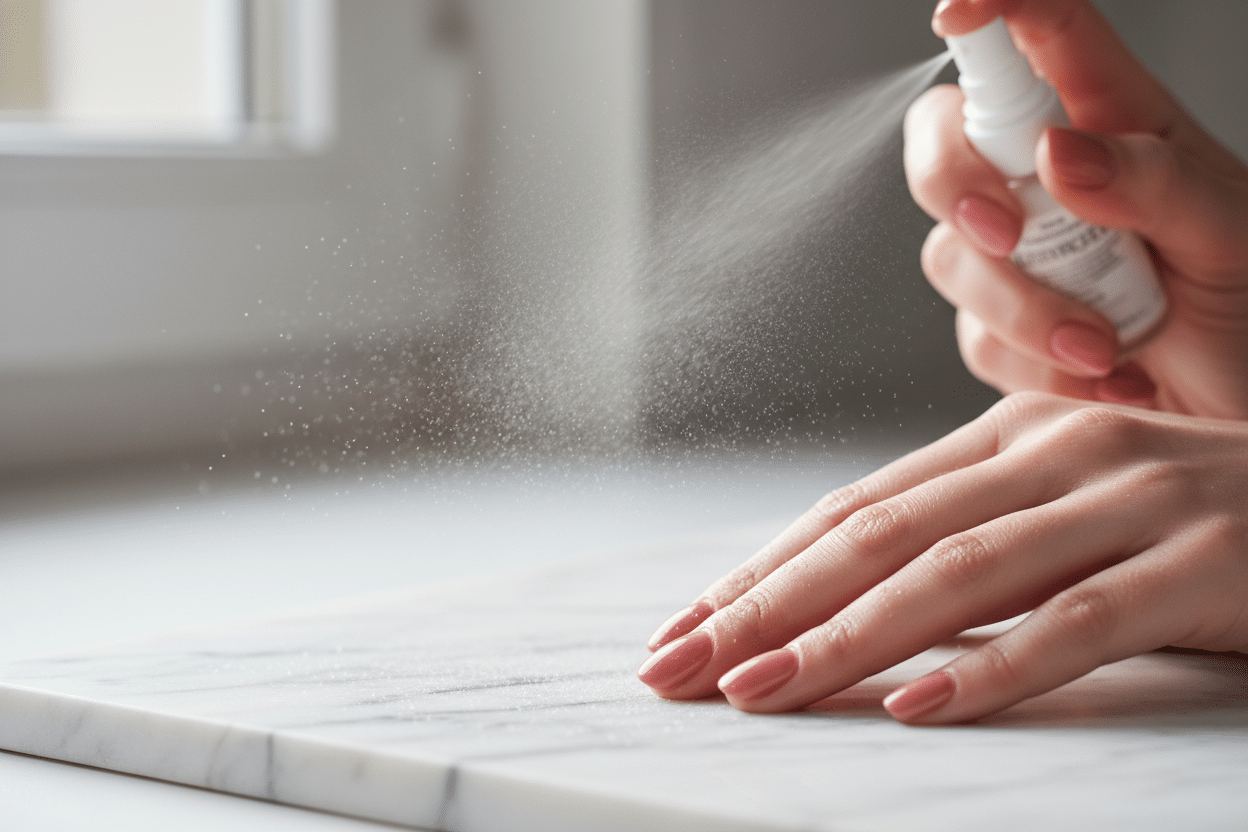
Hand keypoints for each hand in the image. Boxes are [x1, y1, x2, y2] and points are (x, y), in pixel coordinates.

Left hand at [638, 392, 1247, 722]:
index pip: (856, 509)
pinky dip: (994, 669)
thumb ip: (965, 532)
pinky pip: (1079, 623)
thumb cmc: (1187, 521)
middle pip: (880, 536)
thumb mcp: (1061, 508)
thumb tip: (838, 595)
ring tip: (763, 689)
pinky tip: (918, 707)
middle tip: (684, 666)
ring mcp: (1131, 504)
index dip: (763, 569)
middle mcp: (1057, 455)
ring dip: (846, 638)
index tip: (686, 627)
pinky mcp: (1204, 566)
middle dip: (768, 607)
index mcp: (1009, 438)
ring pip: (958, 574)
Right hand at [907, 0, 1247, 416]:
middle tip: (1009, 237)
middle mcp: (1049, 178)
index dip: (988, 7)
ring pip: (952, 256)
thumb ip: (1151, 182)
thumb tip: (1057, 153)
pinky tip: (1101, 373)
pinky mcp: (1003, 326)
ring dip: (1022, 309)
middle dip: (955, 186)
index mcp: (1114, 119)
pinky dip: (1035, 367)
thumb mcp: (1230, 232)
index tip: (953, 17)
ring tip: (1105, 343)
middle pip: (945, 139)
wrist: (1241, 408)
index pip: (1039, 31)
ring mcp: (1019, 254)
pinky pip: (977, 338)